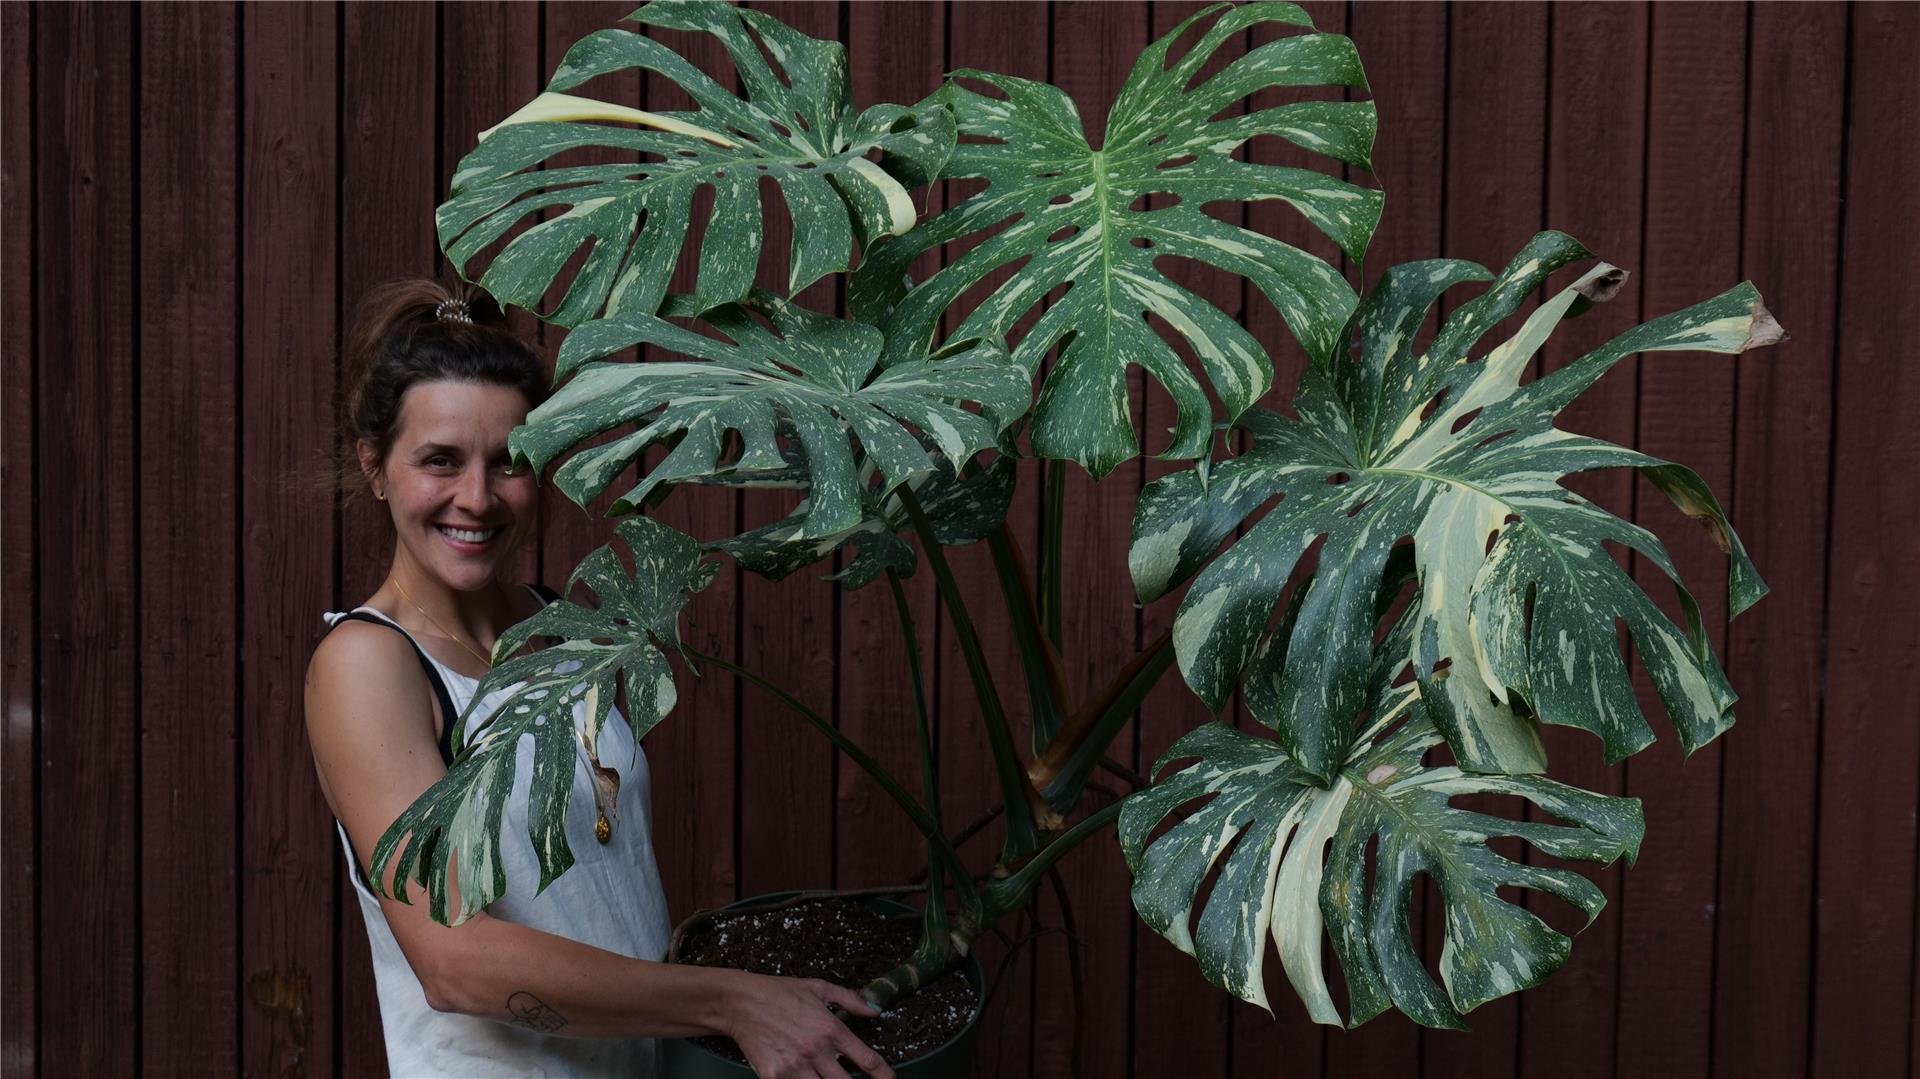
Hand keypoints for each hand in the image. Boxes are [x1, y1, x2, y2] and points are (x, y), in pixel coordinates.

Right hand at [724, 972, 894, 1078]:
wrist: (740, 1001)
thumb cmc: (779, 992)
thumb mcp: (819, 988)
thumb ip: (851, 1001)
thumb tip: (876, 1011)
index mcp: (831, 1029)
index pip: (868, 1061)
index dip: (884, 1077)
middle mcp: (816, 1050)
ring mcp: (795, 1066)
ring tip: (824, 1077)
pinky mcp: (774, 1076)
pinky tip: (803, 1078)